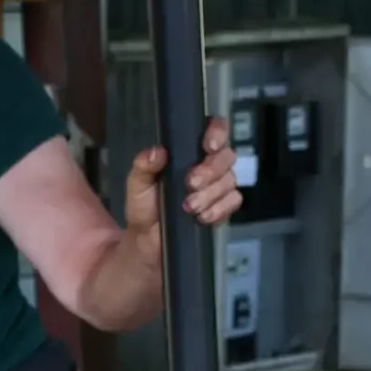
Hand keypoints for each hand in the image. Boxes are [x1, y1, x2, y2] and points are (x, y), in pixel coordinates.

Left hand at [125, 118, 242, 236]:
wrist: (149, 239)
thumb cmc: (145, 205)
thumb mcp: (138, 183)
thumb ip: (144, 165)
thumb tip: (157, 152)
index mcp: (189, 152)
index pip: (214, 130)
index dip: (218, 133)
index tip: (209, 146)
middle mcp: (209, 165)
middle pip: (226, 156)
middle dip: (210, 171)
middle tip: (190, 183)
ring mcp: (219, 186)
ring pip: (230, 180)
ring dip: (210, 194)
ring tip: (188, 207)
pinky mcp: (224, 207)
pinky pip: (233, 201)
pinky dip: (218, 209)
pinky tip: (202, 216)